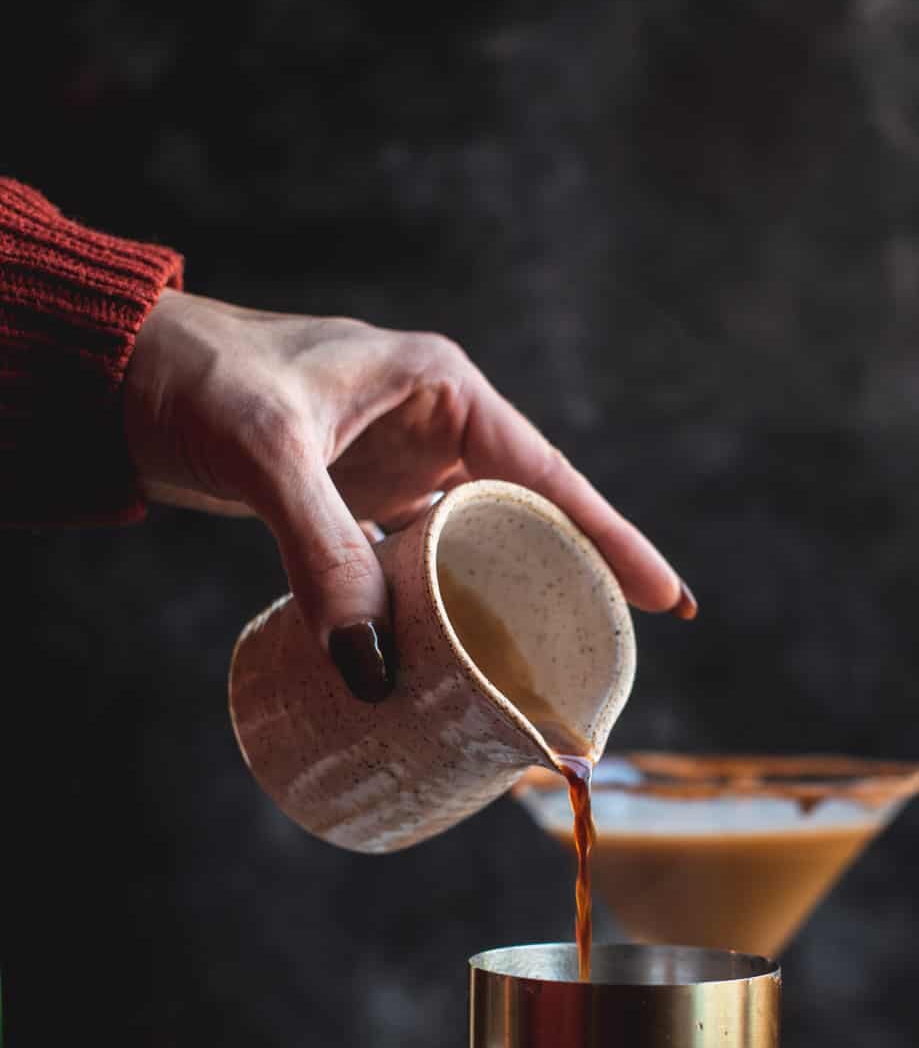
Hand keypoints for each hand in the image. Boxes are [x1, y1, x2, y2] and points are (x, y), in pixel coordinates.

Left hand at [123, 290, 694, 701]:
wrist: (122, 377)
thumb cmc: (199, 382)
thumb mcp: (270, 458)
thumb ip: (321, 551)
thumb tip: (373, 670)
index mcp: (444, 387)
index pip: (549, 474)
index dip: (612, 541)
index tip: (666, 601)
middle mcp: (435, 425)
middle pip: (528, 517)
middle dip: (572, 584)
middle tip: (610, 660)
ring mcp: (399, 466)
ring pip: (479, 545)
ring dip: (510, 602)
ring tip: (549, 670)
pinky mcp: (362, 502)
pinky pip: (424, 564)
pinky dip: (445, 608)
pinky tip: (460, 653)